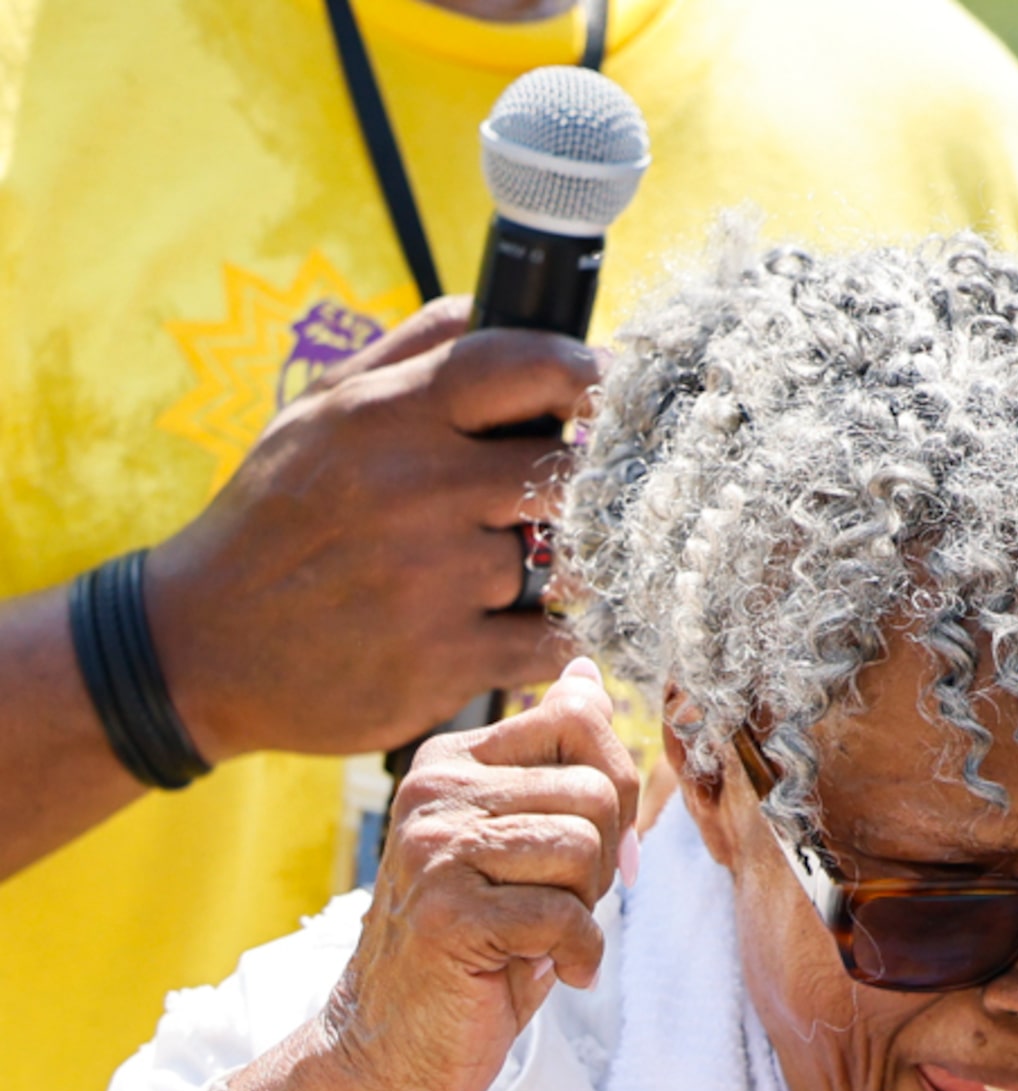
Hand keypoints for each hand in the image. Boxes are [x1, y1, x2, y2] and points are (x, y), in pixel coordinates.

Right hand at [140, 297, 597, 761]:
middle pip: (566, 472)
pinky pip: (551, 640)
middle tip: (571, 507)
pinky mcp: (446, 658)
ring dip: (551, 573)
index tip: (620, 391)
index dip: (588, 374)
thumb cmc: (273, 520)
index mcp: (386, 415)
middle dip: (581, 491)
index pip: (521, 366)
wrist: (199, 646)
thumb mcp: (317, 415)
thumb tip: (490, 306)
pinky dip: (549, 640)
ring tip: (498, 578)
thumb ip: (407, 354)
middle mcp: (415, 487)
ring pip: (560, 561)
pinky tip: (512, 632)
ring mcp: (434, 576)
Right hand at [200, 662, 639, 1090]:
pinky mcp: (447, 914)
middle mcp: (435, 789)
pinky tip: (554, 971)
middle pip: (597, 791)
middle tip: (556, 907)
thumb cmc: (475, 945)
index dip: (614, 790)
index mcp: (453, 760)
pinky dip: (581, 955)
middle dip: (603, 861)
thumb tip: (585, 674)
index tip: (590, 846)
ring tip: (539, 936)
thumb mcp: (521, 843)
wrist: (392, 1046)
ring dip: (587, 908)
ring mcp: (435, 849)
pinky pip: (567, 916)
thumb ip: (556, 763)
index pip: (580, 719)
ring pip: (585, 848)